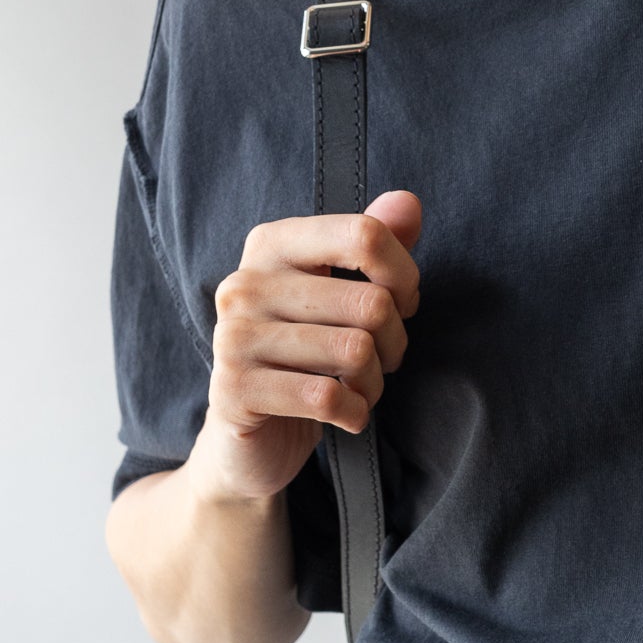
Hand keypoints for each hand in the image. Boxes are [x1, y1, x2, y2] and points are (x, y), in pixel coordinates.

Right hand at [191, 189, 421, 504]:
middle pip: (371, 302)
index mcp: (271, 245)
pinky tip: (344, 415)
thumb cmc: (306, 359)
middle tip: (379, 360)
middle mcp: (245, 284)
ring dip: (373, 382)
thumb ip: (374, 246)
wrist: (250, 440)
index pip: (363, 234)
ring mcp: (234, 337)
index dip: (404, 275)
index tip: (401, 304)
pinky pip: (329, 397)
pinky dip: (354, 412)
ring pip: (355, 351)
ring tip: (356, 388)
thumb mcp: (341, 296)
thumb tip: (408, 203)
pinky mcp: (234, 390)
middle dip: (393, 342)